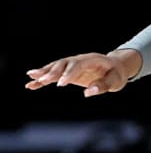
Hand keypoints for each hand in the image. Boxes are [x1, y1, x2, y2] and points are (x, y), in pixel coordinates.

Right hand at [25, 50, 142, 96]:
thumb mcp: (115, 81)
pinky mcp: (68, 72)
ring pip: (56, 67)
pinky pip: (54, 74)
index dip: (69, 73)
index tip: (61, 84)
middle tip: (42, 81)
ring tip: (31, 78)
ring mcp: (73, 65)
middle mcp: (80, 60)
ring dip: (44, 72)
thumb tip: (88, 92)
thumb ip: (103, 85)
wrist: (115, 67)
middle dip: (53, 72)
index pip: (78, 65)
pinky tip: (31, 84)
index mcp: (92, 60)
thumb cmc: (116, 74)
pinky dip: (43, 79)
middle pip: (64, 63)